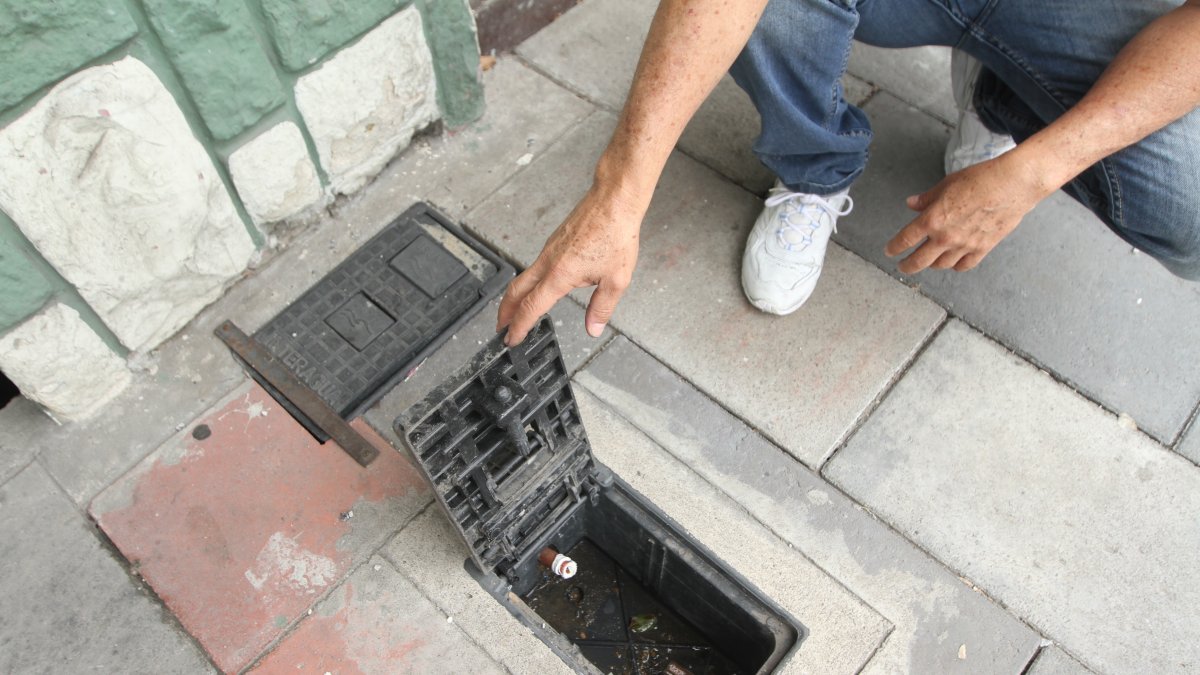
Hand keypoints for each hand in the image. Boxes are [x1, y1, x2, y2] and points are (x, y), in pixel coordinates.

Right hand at [496, 183, 643, 345]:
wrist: (614, 201)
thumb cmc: (616, 234)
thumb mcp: (616, 280)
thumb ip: (602, 308)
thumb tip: (593, 328)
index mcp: (560, 275)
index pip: (531, 307)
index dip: (518, 326)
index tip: (511, 339)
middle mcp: (548, 261)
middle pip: (514, 291)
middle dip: (504, 313)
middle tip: (502, 328)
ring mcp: (549, 250)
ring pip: (523, 277)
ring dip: (515, 297)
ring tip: (516, 311)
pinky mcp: (554, 242)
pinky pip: (534, 266)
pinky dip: (528, 282)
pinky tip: (538, 287)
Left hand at [885, 155, 1045, 272]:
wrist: (1013, 184)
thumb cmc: (980, 179)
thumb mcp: (947, 184)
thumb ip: (927, 198)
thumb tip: (911, 204)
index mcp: (933, 219)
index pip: (905, 239)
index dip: (894, 248)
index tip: (889, 251)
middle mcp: (946, 237)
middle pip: (919, 261)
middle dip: (907, 265)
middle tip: (903, 266)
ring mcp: (964, 246)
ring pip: (941, 265)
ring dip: (932, 264)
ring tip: (929, 261)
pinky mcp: (983, 248)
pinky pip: (964, 265)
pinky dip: (955, 266)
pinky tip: (952, 262)